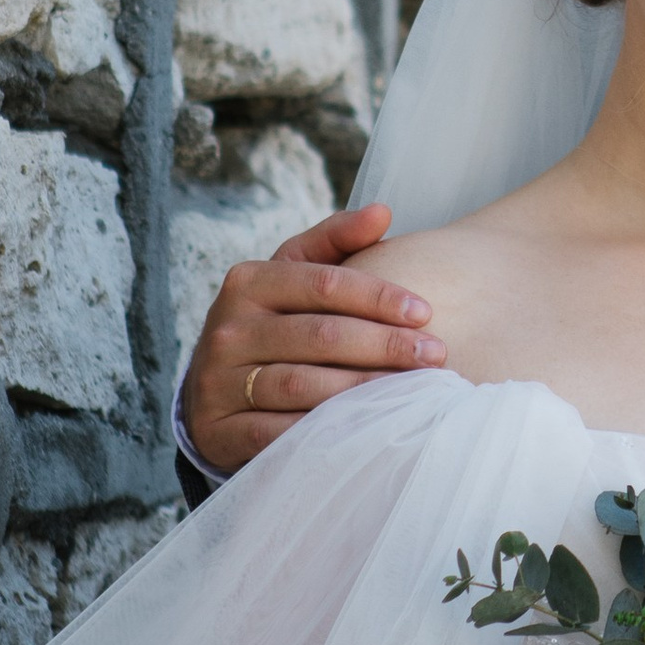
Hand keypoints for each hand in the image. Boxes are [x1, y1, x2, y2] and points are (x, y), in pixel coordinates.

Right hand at [179, 201, 440, 475]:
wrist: (210, 390)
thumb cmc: (272, 323)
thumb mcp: (291, 274)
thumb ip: (335, 241)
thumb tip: (383, 211)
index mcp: (248, 283)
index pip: (324, 283)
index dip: (379, 296)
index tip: (426, 312)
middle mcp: (228, 329)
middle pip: (320, 335)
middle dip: (385, 345)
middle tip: (435, 355)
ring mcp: (218, 382)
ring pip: (302, 385)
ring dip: (364, 389)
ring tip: (413, 393)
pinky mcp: (218, 430)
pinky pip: (277, 433)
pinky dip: (324, 433)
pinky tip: (366, 431)